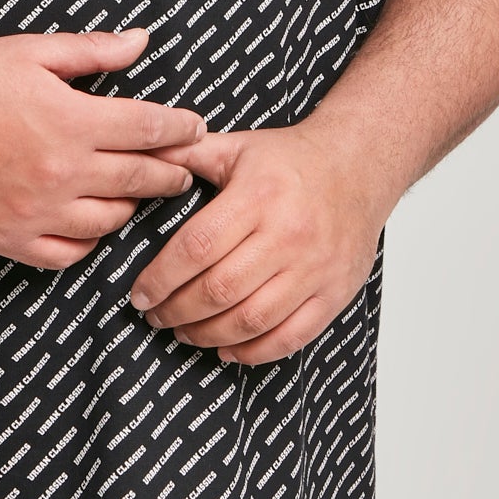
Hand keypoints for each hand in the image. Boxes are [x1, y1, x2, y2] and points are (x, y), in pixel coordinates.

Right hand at [0, 26, 205, 269]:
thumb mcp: (30, 52)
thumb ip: (92, 51)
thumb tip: (142, 41)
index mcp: (72, 120)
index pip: (151, 129)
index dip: (181, 129)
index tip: (195, 129)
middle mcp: (62, 171)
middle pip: (142, 179)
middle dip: (171, 173)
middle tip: (183, 170)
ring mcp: (37, 212)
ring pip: (112, 221)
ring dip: (133, 206)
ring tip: (137, 194)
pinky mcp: (11, 240)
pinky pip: (70, 255)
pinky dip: (90, 241)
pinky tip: (92, 224)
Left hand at [127, 122, 392, 364]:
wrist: (359, 165)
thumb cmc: (290, 159)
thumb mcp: (237, 146)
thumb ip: (185, 154)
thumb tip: (140, 156)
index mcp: (257, 196)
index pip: (197, 247)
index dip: (161, 278)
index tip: (140, 294)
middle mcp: (287, 234)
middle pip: (220, 290)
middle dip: (177, 311)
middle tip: (155, 317)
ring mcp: (314, 268)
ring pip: (251, 319)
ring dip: (207, 335)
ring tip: (183, 332)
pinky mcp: (335, 292)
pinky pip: (291, 337)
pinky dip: (253, 352)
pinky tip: (227, 348)